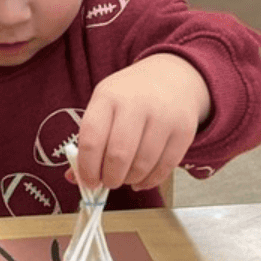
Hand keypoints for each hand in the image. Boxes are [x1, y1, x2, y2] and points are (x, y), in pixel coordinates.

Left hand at [70, 54, 210, 191]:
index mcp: (108, 96)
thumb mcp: (104, 106)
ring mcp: (164, 116)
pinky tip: (142, 178)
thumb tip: (77, 179)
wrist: (171, 77)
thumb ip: (90, 140)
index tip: (89, 181)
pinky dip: (150, 180)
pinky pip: (165, 167)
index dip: (87, 168)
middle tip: (108, 182)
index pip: (91, 139)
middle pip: (118, 155)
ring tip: (126, 177)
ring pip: (142, 164)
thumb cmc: (131, 96)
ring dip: (130, 179)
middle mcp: (137, 103)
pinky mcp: (184, 130)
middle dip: (110, 178)